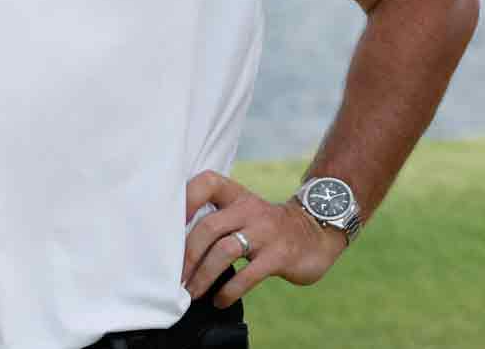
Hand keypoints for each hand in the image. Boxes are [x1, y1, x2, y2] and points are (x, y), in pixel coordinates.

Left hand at [181, 170, 345, 306]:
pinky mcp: (279, 256)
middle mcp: (250, 209)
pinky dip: (229, 291)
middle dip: (187, 256)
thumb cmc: (268, 227)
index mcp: (238, 196)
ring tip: (193, 293)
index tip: (168, 227)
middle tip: (176, 278)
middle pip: (209, 226)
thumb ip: (217, 220)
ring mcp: (266, 232)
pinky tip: (220, 300)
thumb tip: (174, 248)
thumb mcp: (246, 212)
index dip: (185, 200)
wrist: (316, 232)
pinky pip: (248, 275)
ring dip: (203, 276)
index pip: (207, 183)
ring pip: (225, 250)